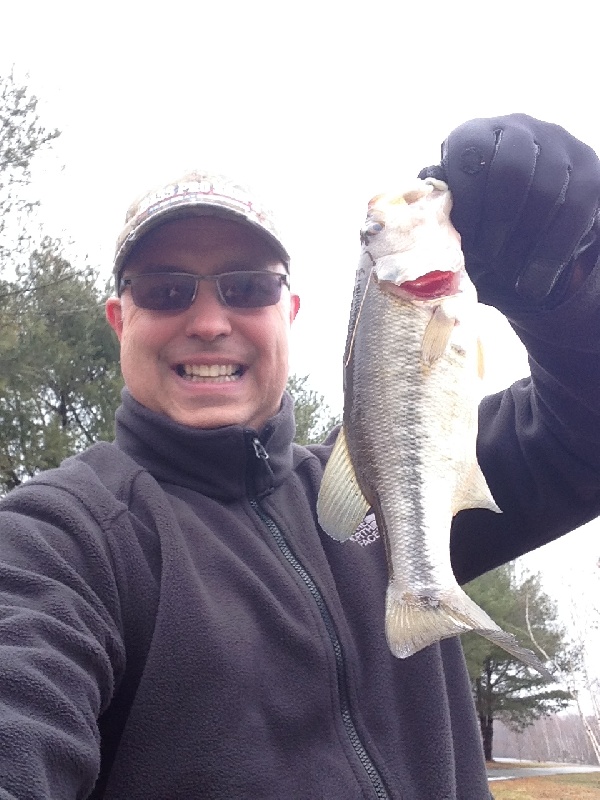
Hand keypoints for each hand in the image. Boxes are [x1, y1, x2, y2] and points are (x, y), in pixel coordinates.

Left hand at [419, 114, 599, 309]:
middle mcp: (519, 128)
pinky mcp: (589, 170)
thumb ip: (441, 217)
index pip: (470, 151)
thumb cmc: (477, 229)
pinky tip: (534, 281)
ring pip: (547, 189)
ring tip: (509, 273)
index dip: (468, 199)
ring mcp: (559, 144)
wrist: (526, 241)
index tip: (466, 239)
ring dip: (525, 240)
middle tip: (489, 257)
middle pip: (512, 168)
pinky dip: (551, 253)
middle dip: (498, 221)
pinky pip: (574, 210)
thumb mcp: (454, 220)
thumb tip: (422, 229)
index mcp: (476, 135)